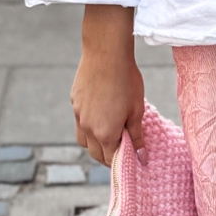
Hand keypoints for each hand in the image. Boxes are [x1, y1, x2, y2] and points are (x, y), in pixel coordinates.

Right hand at [71, 5, 145, 166]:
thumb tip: (141, 157)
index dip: (122, 162)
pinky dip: (89, 128)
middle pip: (95, 153)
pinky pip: (80, 123)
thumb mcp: (137, 110)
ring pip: (84, 140)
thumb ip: (137, 135)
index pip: (111, 159)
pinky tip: (101, 116)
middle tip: (124, 150)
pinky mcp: (74, 103)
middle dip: (108, 156)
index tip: (132, 159)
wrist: (106, 54)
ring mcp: (78, 116)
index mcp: (105, 133)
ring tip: (111, 136)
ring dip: (96, 144)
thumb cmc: (127, 81)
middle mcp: (87, 128)